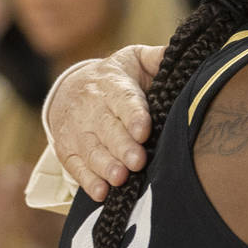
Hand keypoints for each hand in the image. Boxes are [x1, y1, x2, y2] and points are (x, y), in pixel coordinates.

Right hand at [47, 45, 163, 201]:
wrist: (71, 87)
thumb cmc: (116, 78)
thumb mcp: (134, 60)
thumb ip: (158, 59)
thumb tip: (180, 54)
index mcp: (113, 85)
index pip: (124, 100)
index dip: (133, 115)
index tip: (144, 130)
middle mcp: (92, 107)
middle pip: (107, 129)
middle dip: (121, 146)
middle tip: (137, 161)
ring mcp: (77, 130)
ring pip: (90, 149)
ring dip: (105, 166)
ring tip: (119, 178)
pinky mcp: (67, 149)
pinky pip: (75, 166)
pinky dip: (86, 181)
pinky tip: (100, 192)